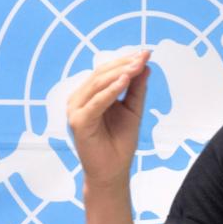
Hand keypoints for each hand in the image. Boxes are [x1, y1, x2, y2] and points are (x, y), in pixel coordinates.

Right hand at [66, 50, 150, 189]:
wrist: (113, 171)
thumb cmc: (120, 143)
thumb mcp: (133, 110)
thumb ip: (136, 89)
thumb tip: (145, 65)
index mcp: (89, 95)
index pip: (106, 71)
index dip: (125, 60)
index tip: (146, 52)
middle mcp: (79, 100)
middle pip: (101, 74)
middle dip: (124, 63)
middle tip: (144, 55)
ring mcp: (76, 110)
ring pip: (97, 84)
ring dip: (119, 73)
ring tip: (137, 65)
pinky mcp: (78, 122)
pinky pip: (96, 103)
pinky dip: (110, 91)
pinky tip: (125, 81)